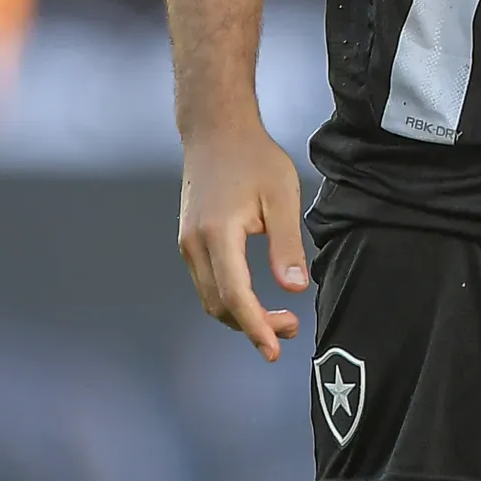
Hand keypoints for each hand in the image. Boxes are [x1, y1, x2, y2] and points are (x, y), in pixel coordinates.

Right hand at [176, 119, 309, 360]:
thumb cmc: (253, 157)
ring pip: (210, 298)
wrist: (215, 131)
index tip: (275, 349)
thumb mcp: (281, 196)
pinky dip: (230, 299)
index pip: (235, 295)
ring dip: (241, 315)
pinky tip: (256, 298)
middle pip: (220, 305)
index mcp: (217, 235)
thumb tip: (294, 288)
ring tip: (280, 318)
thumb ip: (286, 244)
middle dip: (253, 325)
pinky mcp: (189, 241)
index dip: (255, 327)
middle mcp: (194, 245)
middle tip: (291, 329)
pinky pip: (207, 283)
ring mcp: (187, 244)